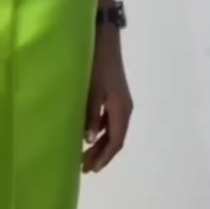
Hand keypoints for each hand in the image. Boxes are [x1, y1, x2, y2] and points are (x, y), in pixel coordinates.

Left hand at [83, 26, 132, 173]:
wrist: (104, 39)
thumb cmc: (96, 64)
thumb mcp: (91, 91)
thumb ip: (90, 115)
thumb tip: (89, 139)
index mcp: (121, 110)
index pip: (115, 141)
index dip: (104, 157)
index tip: (91, 169)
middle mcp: (124, 108)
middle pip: (115, 138)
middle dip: (101, 154)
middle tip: (84, 168)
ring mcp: (120, 101)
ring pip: (112, 129)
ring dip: (99, 144)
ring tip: (84, 156)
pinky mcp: (114, 94)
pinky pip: (109, 119)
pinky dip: (99, 130)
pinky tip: (87, 134)